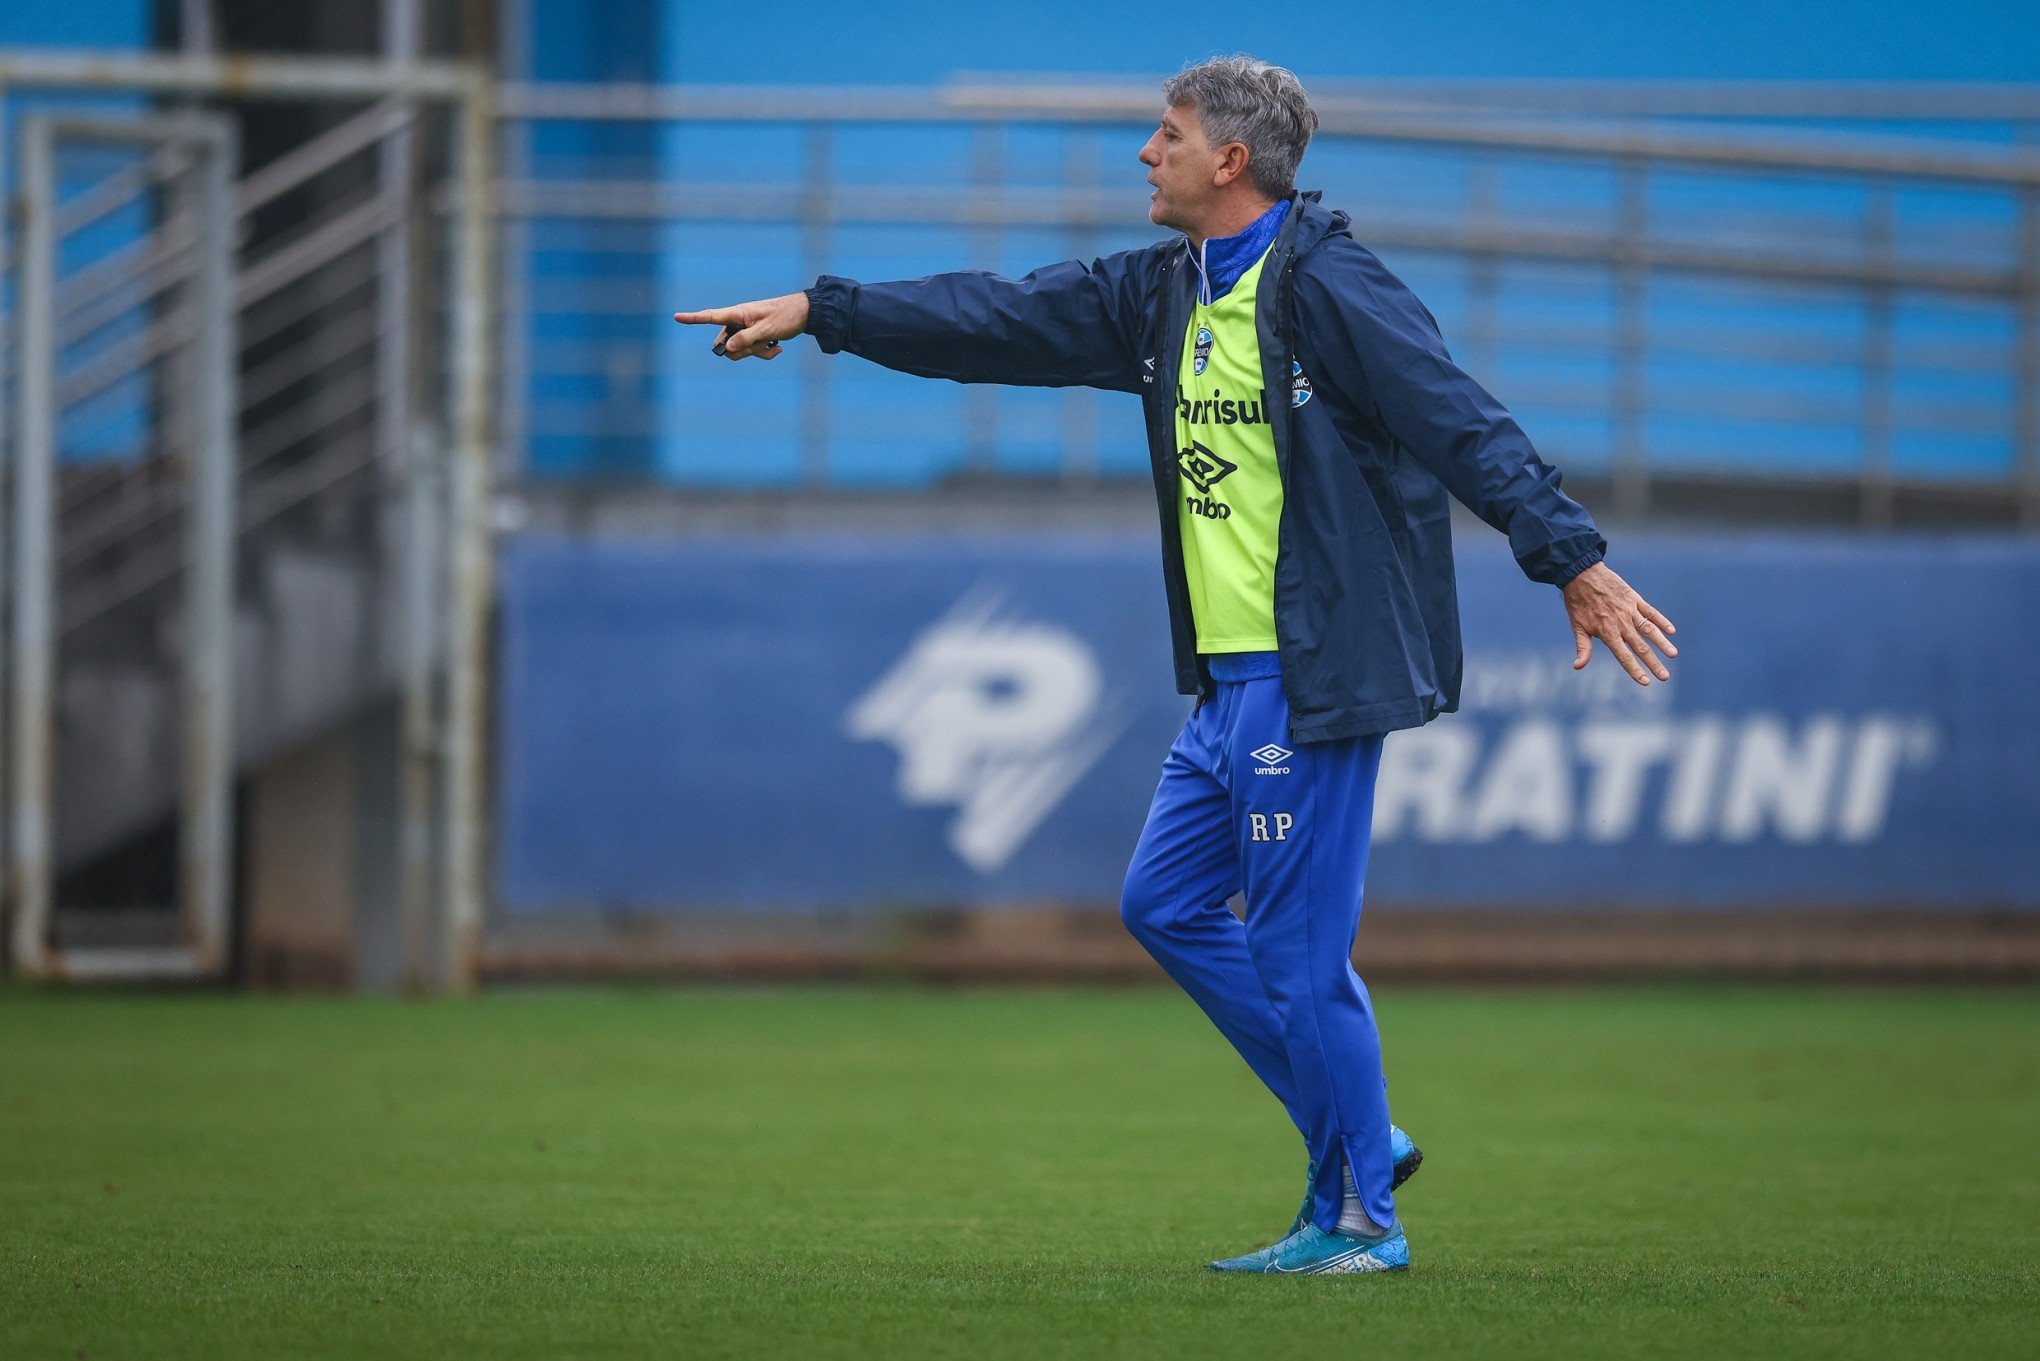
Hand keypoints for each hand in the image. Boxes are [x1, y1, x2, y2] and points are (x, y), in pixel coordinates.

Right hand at [671, 292, 809, 360]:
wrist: (805, 314)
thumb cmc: (785, 317)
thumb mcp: (766, 330)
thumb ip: (746, 340)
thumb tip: (728, 349)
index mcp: (738, 313)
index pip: (711, 316)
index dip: (693, 318)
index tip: (676, 317)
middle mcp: (739, 320)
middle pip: (726, 343)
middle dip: (741, 351)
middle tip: (760, 346)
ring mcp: (747, 329)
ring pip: (740, 350)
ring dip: (755, 353)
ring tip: (772, 344)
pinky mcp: (756, 336)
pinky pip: (752, 351)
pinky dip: (764, 353)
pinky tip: (778, 348)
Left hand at [1562, 561, 1677, 685]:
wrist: (1581, 574)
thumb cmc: (1577, 602)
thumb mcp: (1576, 626)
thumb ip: (1582, 647)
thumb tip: (1578, 666)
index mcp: (1607, 632)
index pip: (1624, 656)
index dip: (1635, 670)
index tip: (1646, 682)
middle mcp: (1621, 623)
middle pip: (1641, 647)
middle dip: (1654, 663)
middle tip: (1665, 677)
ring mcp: (1630, 610)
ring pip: (1650, 630)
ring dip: (1663, 643)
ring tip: (1673, 655)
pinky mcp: (1634, 599)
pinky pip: (1651, 611)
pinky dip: (1662, 620)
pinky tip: (1671, 630)